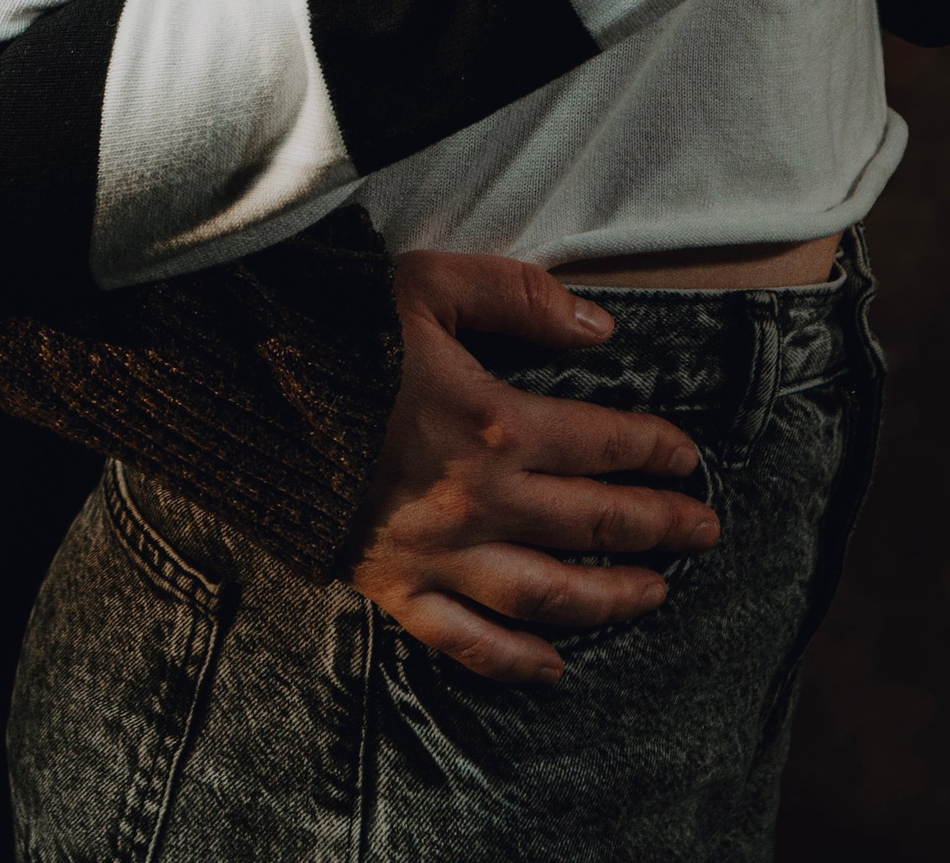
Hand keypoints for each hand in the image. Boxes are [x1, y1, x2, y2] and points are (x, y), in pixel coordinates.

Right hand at [348, 249, 718, 682]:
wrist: (245, 391)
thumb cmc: (338, 330)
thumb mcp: (429, 283)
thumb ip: (519, 297)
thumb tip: (599, 326)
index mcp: (494, 422)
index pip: (602, 443)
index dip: (655, 450)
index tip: (689, 458)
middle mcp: (478, 499)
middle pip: (591, 521)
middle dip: (657, 525)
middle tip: (704, 530)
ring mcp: (438, 552)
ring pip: (546, 592)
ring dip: (609, 598)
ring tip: (654, 594)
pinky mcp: (395, 585)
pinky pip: (464, 640)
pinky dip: (514, 661)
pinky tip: (554, 666)